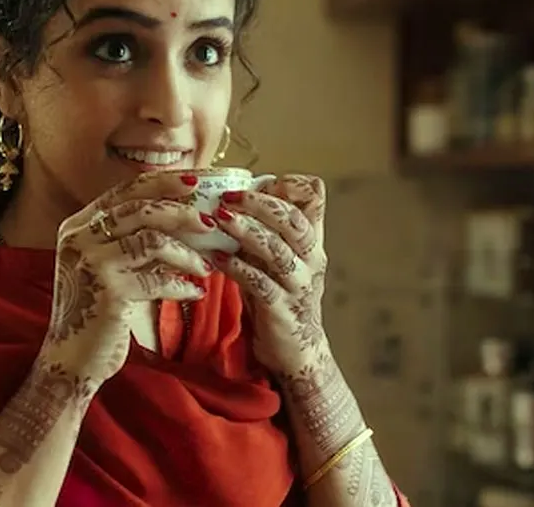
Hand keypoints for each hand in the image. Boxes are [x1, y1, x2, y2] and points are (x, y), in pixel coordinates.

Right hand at [39, 172, 215, 384]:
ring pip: (151, 240)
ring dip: (186, 253)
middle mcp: (79, 237)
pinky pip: (156, 278)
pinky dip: (180, 284)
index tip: (196, 182)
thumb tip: (184, 216)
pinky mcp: (107, 290)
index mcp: (78, 225)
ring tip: (206, 266)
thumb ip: (132, 240)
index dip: (163, 183)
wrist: (72, 360)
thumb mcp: (109, 267)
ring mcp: (91, 262)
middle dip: (181, 212)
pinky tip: (194, 293)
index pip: (125, 192)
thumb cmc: (98, 313)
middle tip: (210, 222)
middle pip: (140, 208)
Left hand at [209, 174, 328, 372]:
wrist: (297, 351)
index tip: (261, 181)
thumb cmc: (279, 297)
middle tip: (228, 196)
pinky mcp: (281, 308)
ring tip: (220, 219)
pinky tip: (218, 258)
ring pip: (277, 250)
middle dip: (259, 203)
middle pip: (293, 220)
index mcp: (311, 241)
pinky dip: (237, 268)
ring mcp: (298, 284)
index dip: (291, 184)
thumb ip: (263, 232)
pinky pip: (259, 283)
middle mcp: (311, 259)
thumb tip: (231, 198)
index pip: (315, 197)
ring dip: (246, 231)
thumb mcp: (276, 259)